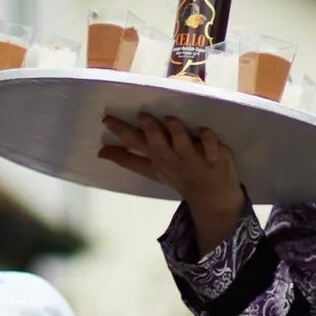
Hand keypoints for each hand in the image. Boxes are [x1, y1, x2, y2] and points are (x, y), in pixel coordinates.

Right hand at [99, 113, 245, 250]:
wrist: (212, 198)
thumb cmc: (179, 176)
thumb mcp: (151, 171)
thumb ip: (127, 159)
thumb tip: (101, 152)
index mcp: (156, 160)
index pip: (134, 147)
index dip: (120, 132)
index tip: (106, 119)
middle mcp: (172, 159)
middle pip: (158, 144)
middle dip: (151, 130)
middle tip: (142, 117)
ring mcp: (193, 160)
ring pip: (183, 144)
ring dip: (176, 131)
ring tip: (169, 119)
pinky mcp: (214, 157)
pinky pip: (211, 147)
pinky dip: (208, 139)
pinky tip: (205, 130)